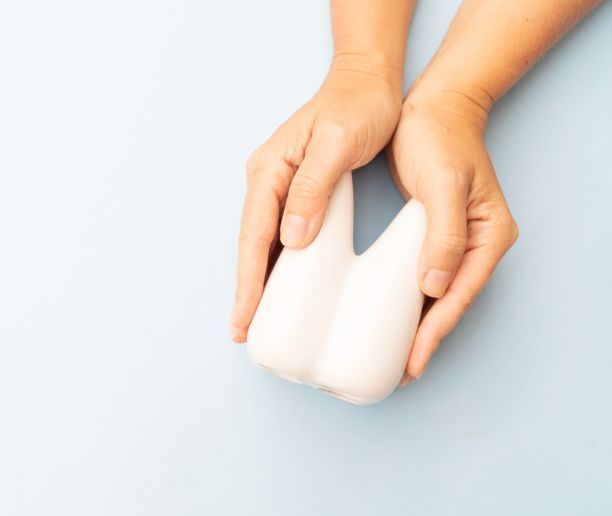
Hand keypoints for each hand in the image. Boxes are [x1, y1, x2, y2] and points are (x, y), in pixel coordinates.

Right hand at [231, 57, 402, 342]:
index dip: (248, 279)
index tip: (245, 316)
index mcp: (270, 171)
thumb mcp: (338, 142)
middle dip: (247, 288)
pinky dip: (278, 263)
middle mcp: (268, 180)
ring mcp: (280, 186)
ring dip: (259, 279)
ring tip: (258, 318)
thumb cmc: (357, 107)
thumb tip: (291, 238)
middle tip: (245, 330)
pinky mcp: (297, 191)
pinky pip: (281, 234)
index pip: (253, 235)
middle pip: (252, 244)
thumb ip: (312, 187)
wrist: (368, 82)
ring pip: (263, 243)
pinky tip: (283, 285)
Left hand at [387, 89, 518, 383]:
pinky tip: (391, 317)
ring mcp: (457, 242)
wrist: (433, 108)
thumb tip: (435, 287)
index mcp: (488, 237)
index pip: (458, 296)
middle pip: (450, 304)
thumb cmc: (439, 139)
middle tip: (400, 372)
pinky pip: (422, 278)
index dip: (434, 332)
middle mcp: (476, 245)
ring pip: (437, 296)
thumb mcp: (443, 184)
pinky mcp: (435, 236)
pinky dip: (408, 302)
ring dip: (417, 327)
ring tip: (394, 357)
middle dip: (426, 339)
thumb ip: (444, 235)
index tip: (412, 362)